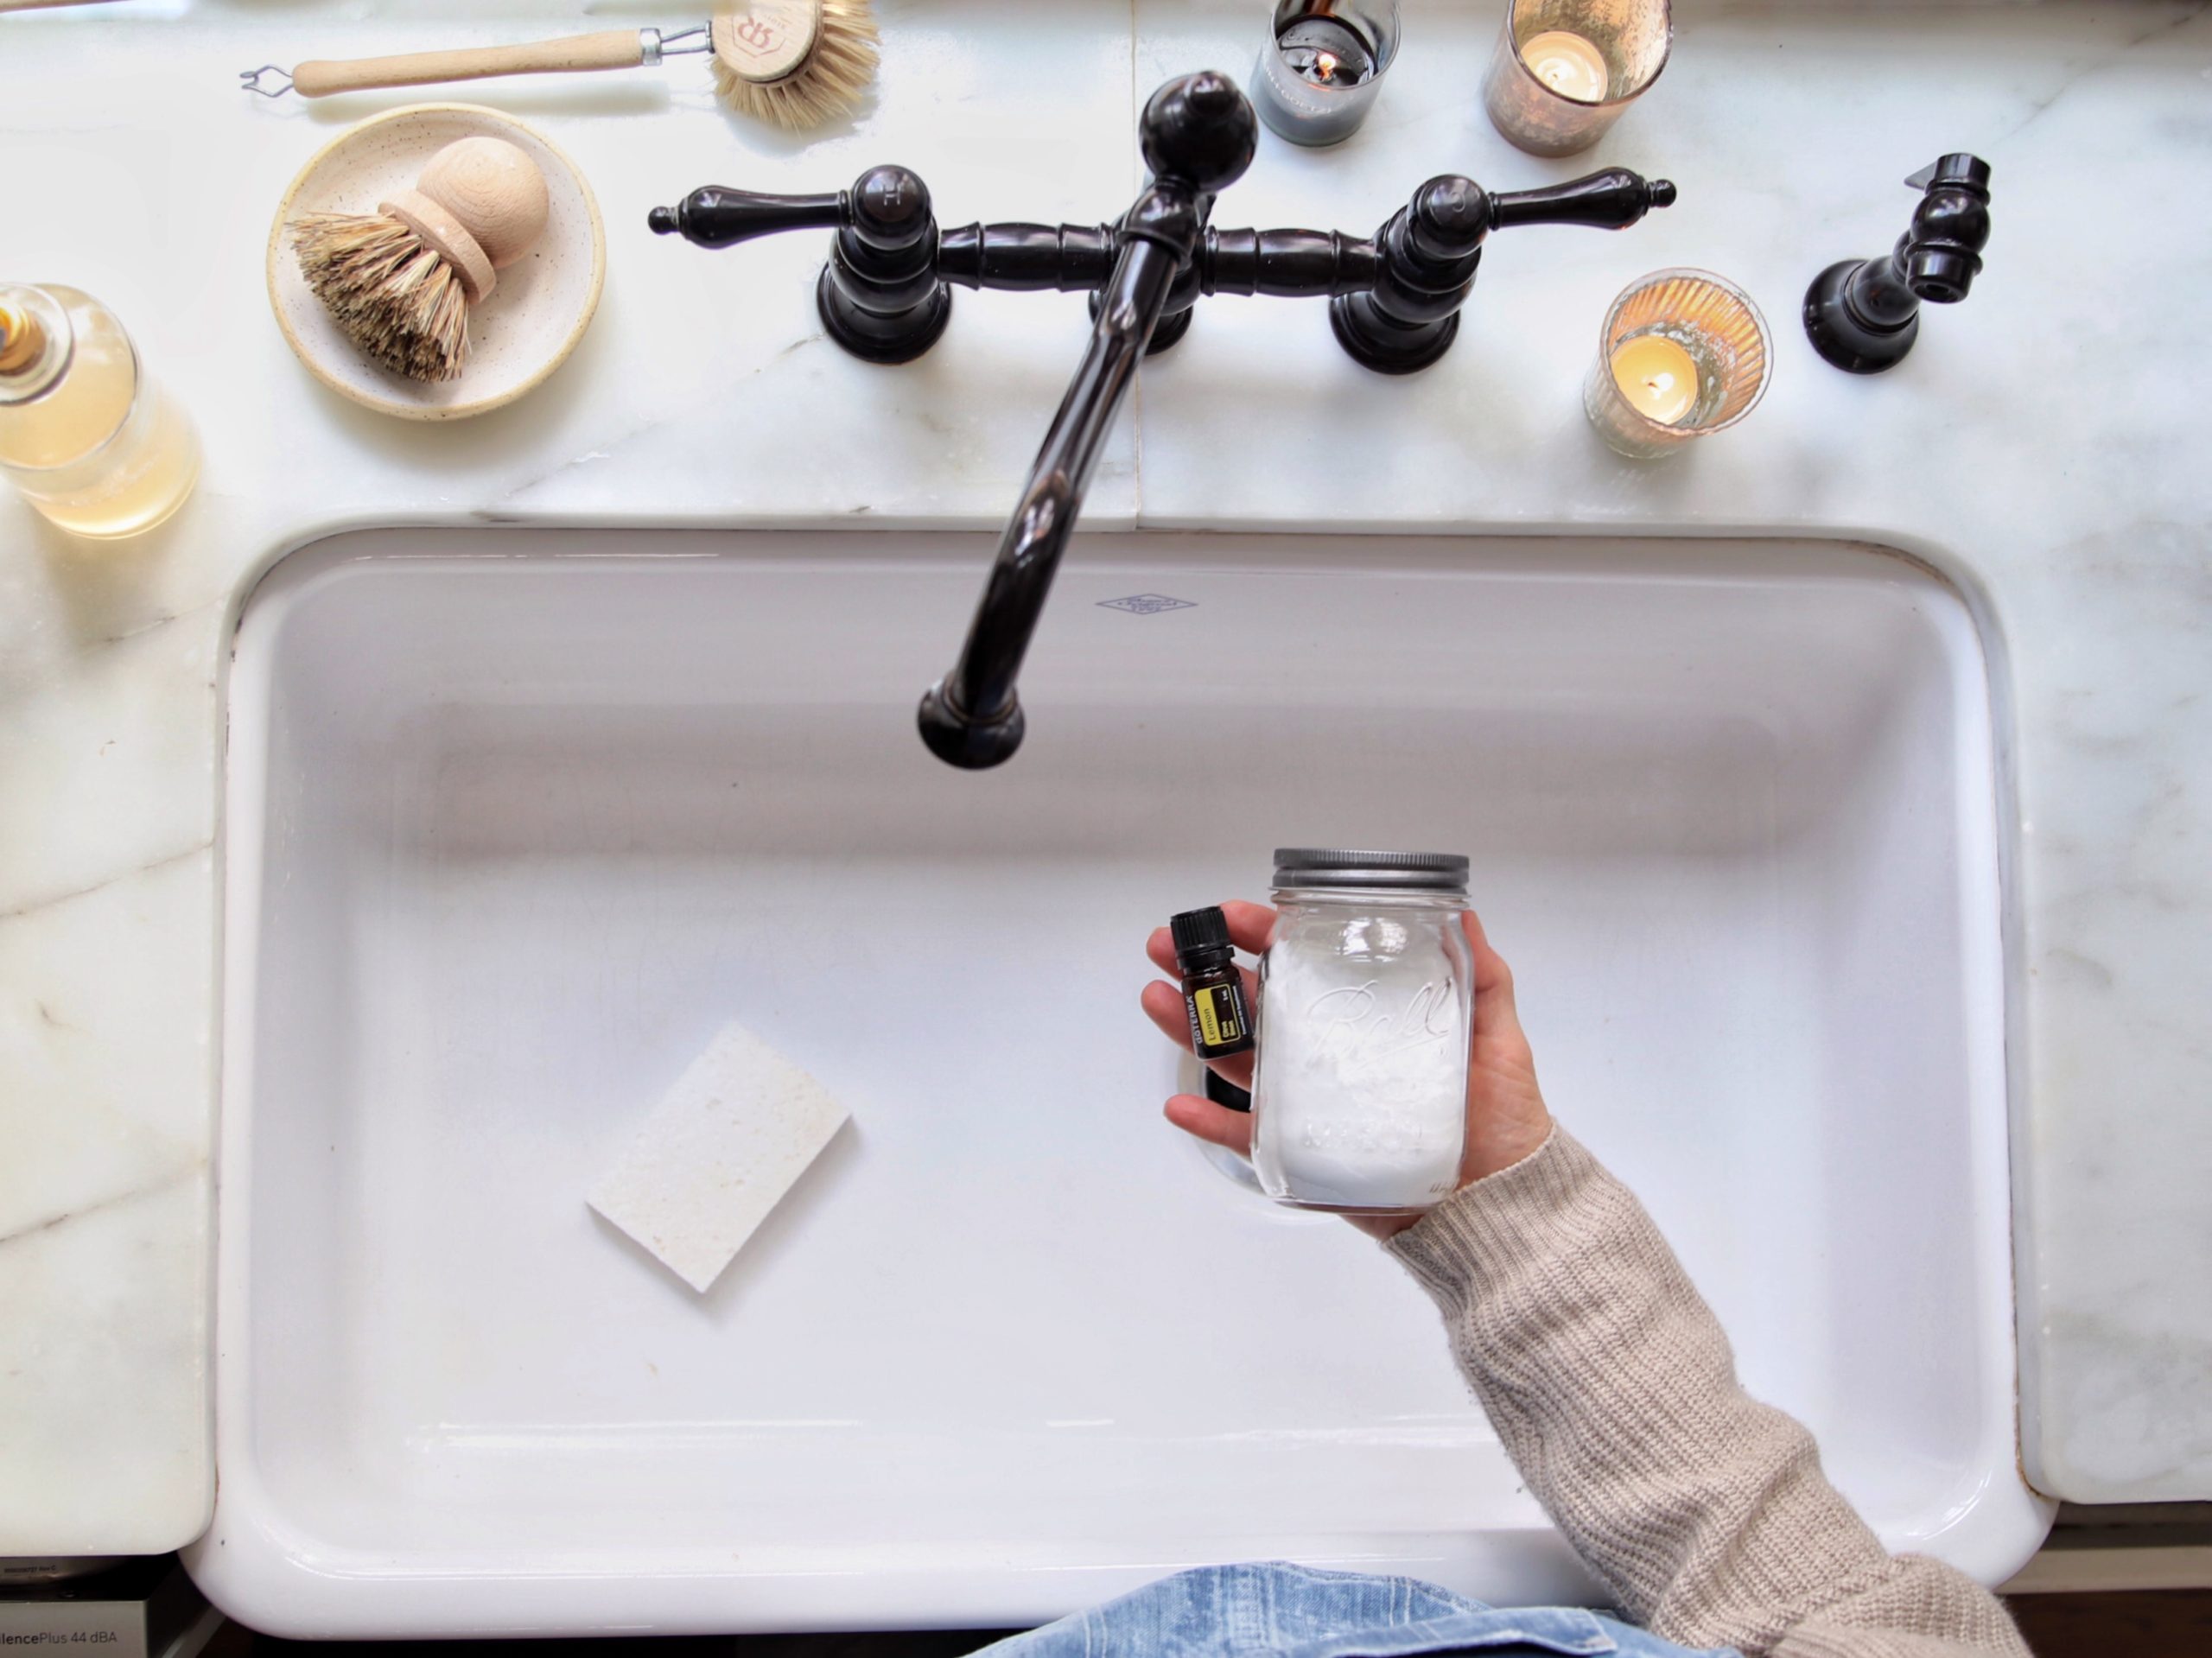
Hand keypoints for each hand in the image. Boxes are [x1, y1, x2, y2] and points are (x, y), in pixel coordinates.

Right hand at [1142, 902, 1551, 1238]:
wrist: (1504, 1205)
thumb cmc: (1502, 1121)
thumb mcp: (1496, 1035)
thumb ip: (1480, 975)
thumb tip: (1463, 915)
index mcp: (1365, 1017)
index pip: (1306, 965)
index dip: (1265, 934)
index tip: (1234, 913)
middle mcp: (1331, 1055)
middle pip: (1254, 1005)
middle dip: (1204, 971)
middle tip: (1167, 945)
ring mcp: (1313, 1103)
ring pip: (1237, 1060)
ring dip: (1190, 1030)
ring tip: (1157, 999)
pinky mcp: (1306, 1154)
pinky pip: (1247, 1138)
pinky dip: (1208, 1123)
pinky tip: (1179, 1103)